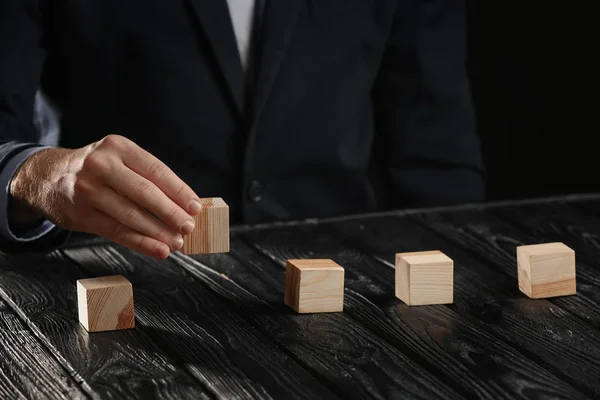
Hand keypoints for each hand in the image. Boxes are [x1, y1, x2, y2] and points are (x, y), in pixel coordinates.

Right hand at [10, 135, 201, 258]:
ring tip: (178, 242)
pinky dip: (142, 243)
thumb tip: (185, 205)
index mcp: (118, 147)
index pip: (156, 170)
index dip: (179, 190)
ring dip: (159, 232)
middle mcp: (102, 165)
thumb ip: (148, 177)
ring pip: (131, 215)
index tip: (195, 207)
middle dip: (171, 213)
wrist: (47, 177)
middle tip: (189, 227)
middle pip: (145, 193)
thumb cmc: (98, 170)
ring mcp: (88, 190)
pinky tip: (159, 250)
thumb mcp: (120, 159)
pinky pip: (117, 231)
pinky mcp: (81, 215)